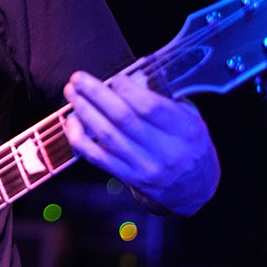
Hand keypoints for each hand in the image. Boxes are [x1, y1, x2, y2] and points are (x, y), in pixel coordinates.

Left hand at [62, 69, 219, 215]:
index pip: (150, 107)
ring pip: (107, 136)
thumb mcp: (191, 118)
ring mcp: (145, 167)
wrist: (194, 188)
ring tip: (72, 94)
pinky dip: (80, 139)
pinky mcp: (129, 178)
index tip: (114, 78)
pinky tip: (72, 122)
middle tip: (78, 79)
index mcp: (185, 131)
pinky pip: (97, 157)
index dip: (127, 89)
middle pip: (123, 118)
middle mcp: (165, 151)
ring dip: (84, 112)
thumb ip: (164, 99)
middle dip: (96, 94)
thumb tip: (132, 79)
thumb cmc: (190, 145)